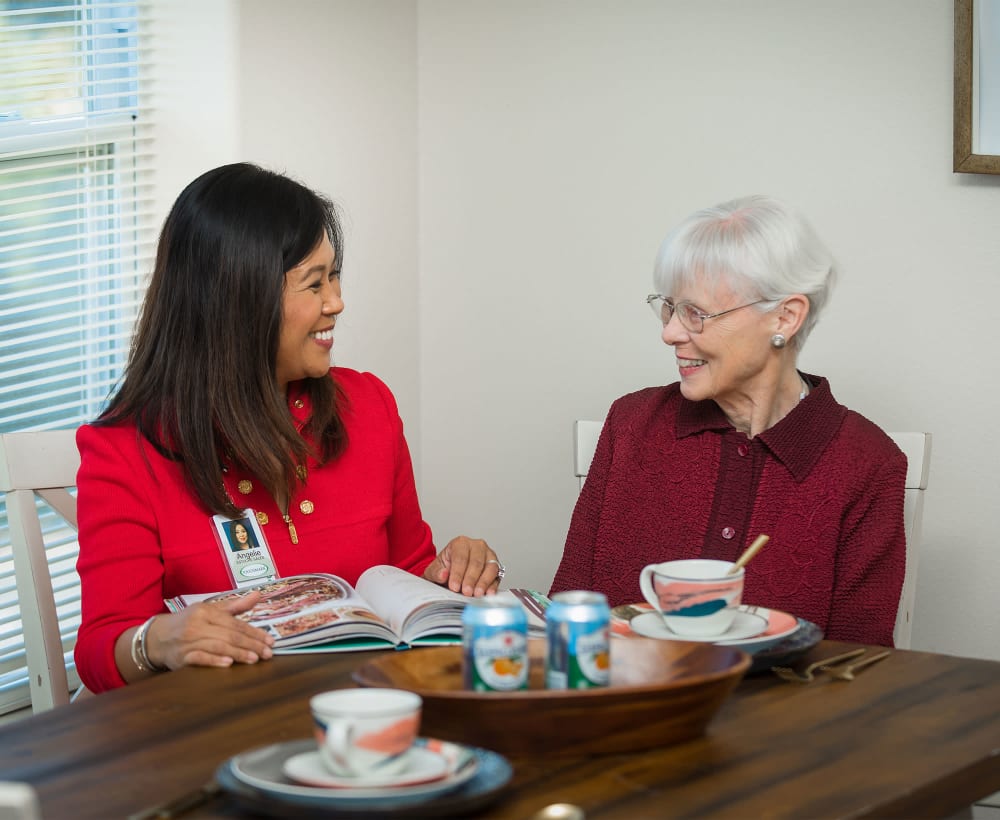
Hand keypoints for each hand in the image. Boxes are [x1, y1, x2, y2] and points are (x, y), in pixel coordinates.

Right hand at [146, 590, 275, 669]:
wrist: (157, 637)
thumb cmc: (189, 622)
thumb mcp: (210, 610)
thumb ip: (235, 606)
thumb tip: (258, 594)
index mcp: (206, 611)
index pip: (235, 622)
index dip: (254, 632)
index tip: (270, 641)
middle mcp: (197, 624)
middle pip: (229, 635)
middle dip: (251, 644)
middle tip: (268, 654)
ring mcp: (188, 640)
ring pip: (217, 646)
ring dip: (238, 653)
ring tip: (254, 659)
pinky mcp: (181, 656)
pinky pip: (199, 658)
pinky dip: (214, 660)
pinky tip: (228, 664)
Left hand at [422, 536, 503, 596]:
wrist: (450, 574)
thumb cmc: (444, 569)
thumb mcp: (434, 570)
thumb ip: (436, 572)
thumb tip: (443, 574)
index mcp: (460, 543)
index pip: (460, 557)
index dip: (457, 573)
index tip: (454, 586)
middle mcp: (477, 546)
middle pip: (476, 562)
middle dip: (471, 579)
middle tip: (466, 592)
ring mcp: (488, 555)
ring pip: (490, 567)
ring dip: (484, 582)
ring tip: (477, 594)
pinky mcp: (496, 567)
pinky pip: (497, 576)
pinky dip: (493, 585)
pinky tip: (488, 593)